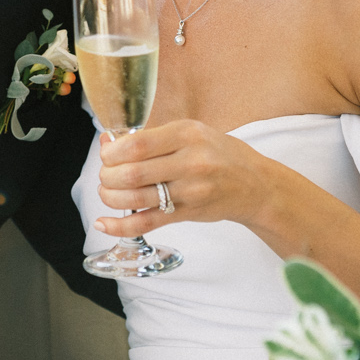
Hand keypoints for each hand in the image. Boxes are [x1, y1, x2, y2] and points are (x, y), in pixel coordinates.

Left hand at [94, 119, 284, 238]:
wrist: (255, 184)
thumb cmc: (219, 154)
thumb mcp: (191, 133)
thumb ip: (153, 138)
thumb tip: (109, 143)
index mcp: (187, 134)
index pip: (138, 144)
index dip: (112, 152)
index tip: (107, 154)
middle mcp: (190, 161)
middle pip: (133, 173)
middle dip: (108, 176)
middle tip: (106, 175)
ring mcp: (190, 191)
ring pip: (136, 198)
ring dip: (111, 197)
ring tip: (108, 192)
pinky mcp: (188, 213)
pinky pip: (148, 223)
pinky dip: (121, 226)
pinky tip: (104, 223)